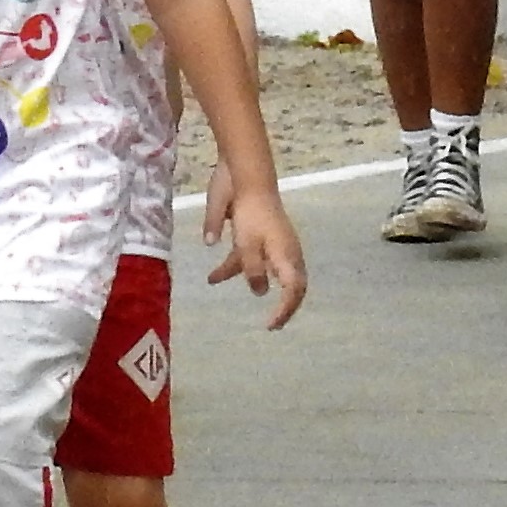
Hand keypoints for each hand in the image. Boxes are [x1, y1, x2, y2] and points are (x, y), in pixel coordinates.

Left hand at [204, 181, 307, 327]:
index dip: (285, 310)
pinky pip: (254, 257)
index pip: (294, 291)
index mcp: (287, 257)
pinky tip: (212, 274)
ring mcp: (277, 243)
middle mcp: (287, 252)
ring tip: (216, 280)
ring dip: (245, 278)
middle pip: (290, 285)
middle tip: (272, 324)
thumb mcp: (248, 247)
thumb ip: (253, 271)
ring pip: (267, 270)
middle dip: (280, 304)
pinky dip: (235, 266)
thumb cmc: (252, 216)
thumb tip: (259, 292)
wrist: (251, 181)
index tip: (270, 325)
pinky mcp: (265, 235)